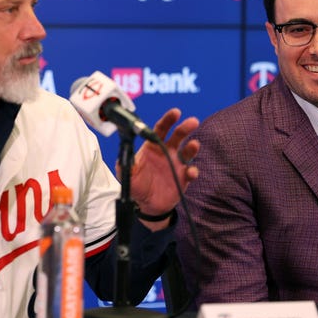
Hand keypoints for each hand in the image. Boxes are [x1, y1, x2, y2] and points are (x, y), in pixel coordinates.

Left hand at [126, 108, 199, 226]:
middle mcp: (167, 152)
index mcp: (153, 147)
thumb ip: (125, 163)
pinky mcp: (184, 177)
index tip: (175, 113)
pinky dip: (193, 171)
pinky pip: (191, 172)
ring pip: (188, 151)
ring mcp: (177, 164)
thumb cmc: (137, 185)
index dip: (168, 120)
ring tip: (194, 145)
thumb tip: (124, 153)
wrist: (147, 204)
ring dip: (192, 147)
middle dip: (185, 127)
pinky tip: (190, 172)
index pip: (161, 129)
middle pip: (178, 136)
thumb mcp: (127, 174)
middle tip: (192, 122)